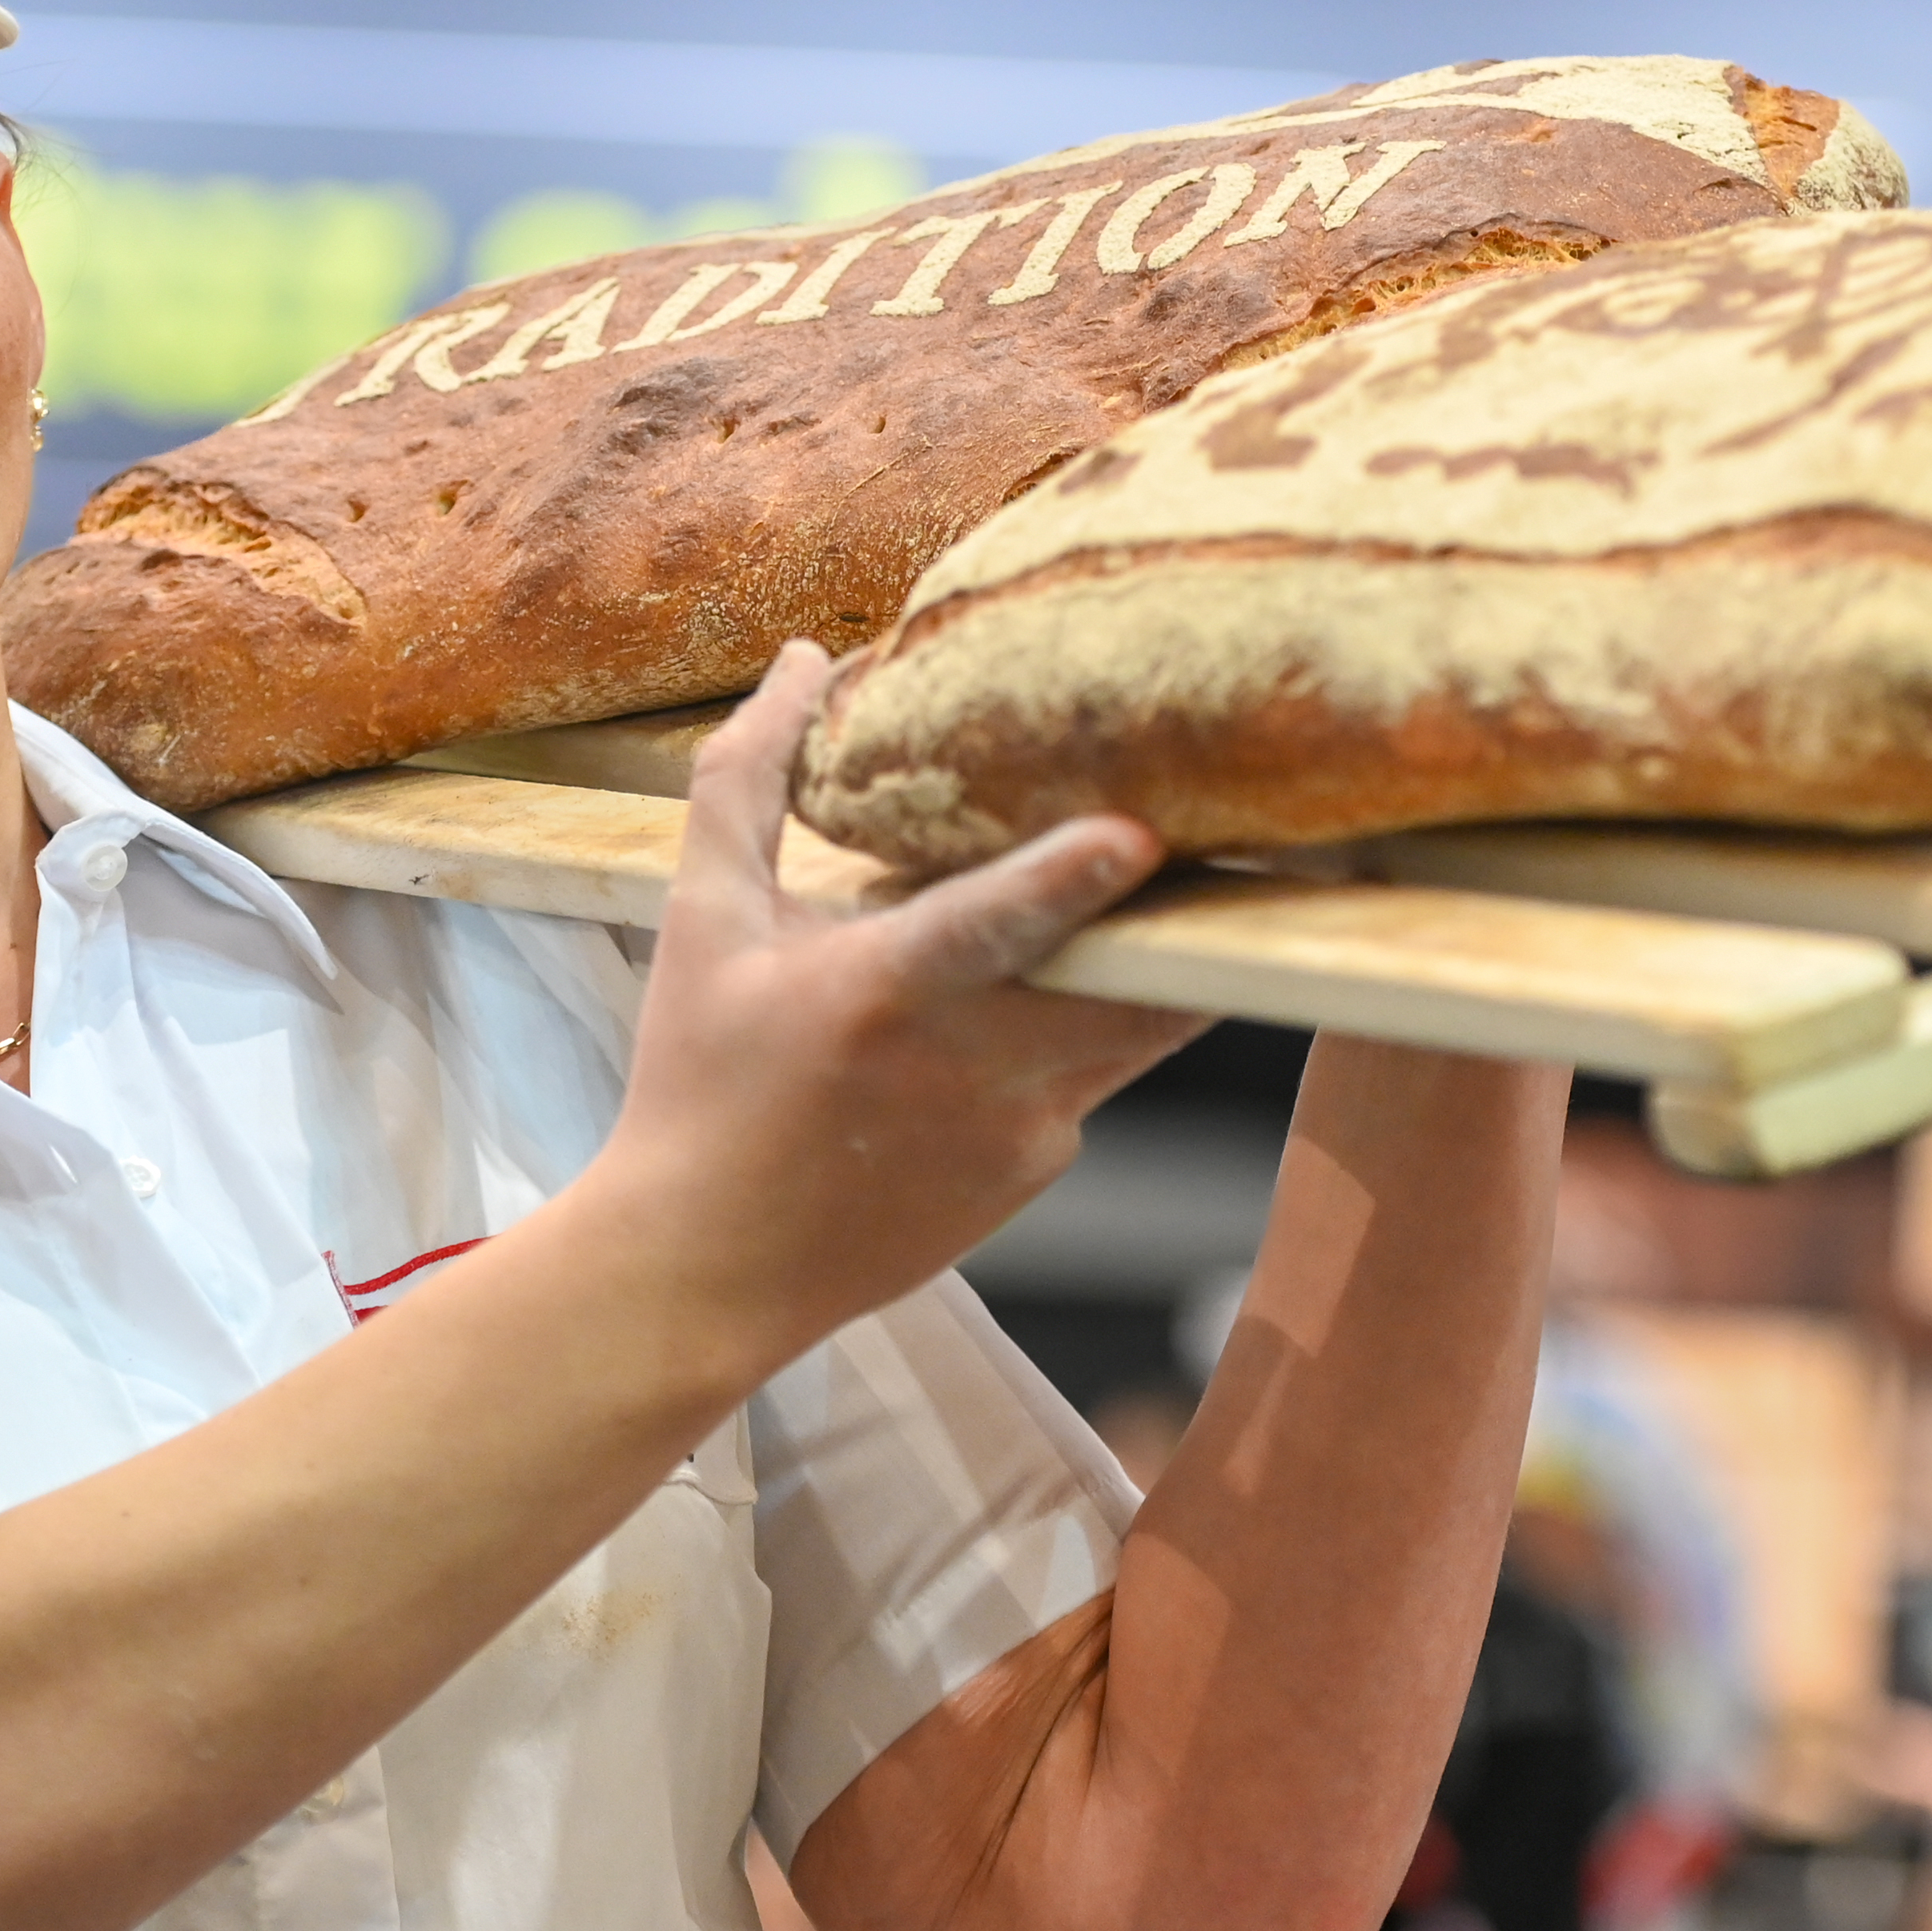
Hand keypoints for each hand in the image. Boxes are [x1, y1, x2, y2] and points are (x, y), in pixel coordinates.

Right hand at [575, 641, 1202, 1376]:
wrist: (703, 1271)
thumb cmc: (698, 1084)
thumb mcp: (703, 923)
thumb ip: (749, 782)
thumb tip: (805, 658)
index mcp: (883, 994)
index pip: (993, 926)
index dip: (1070, 878)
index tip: (1140, 833)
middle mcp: (971, 1068)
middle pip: (1130, 978)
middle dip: (1186, 909)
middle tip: (1233, 828)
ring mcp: (1024, 1132)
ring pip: (1140, 1025)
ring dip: (1154, 961)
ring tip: (1173, 888)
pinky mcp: (1042, 1170)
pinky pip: (1094, 1076)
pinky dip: (1081, 1034)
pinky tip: (1026, 1016)